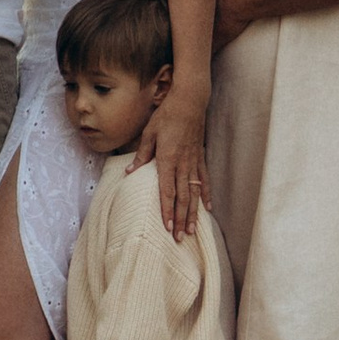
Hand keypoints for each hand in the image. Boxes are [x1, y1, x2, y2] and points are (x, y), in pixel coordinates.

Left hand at [131, 90, 210, 240]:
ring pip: (195, 193)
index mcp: (168, 159)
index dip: (167, 210)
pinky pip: (205, 180)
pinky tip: (208, 209)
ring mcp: (194, 162)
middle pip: (182, 197)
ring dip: (192, 212)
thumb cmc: (167, 115)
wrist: (189, 101)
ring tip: (191, 230)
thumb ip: (142, 155)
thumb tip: (130, 172)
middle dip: (180, 218)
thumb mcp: (149, 132)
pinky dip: (207, 195)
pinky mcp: (200, 157)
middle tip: (179, 238)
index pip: (167, 191)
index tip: (166, 227)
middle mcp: (183, 164)